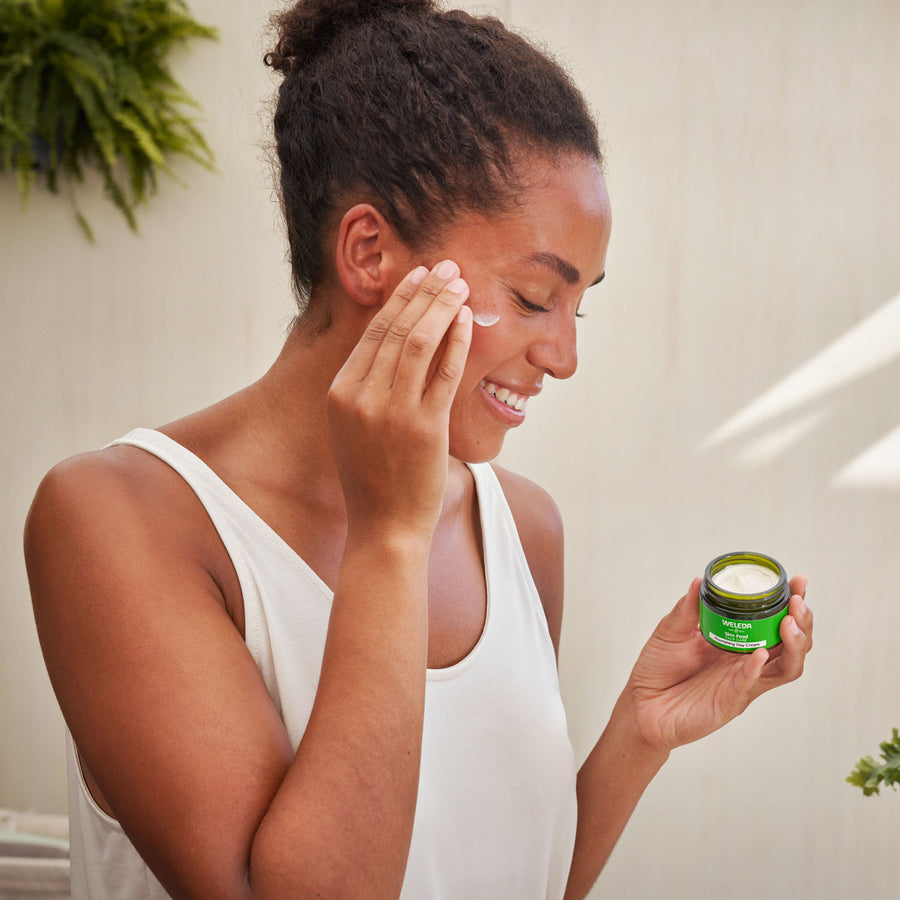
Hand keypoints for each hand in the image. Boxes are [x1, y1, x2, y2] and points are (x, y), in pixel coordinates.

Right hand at [327, 260, 472, 537]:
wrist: (384, 528)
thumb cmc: (372, 480)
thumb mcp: (353, 429)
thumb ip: (366, 389)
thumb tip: (393, 347)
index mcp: (341, 394)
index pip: (372, 334)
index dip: (398, 300)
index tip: (416, 276)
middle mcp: (362, 397)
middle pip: (395, 329)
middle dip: (423, 292)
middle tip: (444, 266)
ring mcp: (393, 411)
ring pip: (419, 342)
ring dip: (442, 306)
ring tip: (459, 283)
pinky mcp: (425, 426)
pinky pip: (444, 372)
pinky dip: (456, 341)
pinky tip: (466, 319)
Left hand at [622, 575, 812, 752]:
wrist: (640, 703)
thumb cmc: (659, 667)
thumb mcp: (672, 630)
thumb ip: (688, 608)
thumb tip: (700, 581)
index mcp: (740, 642)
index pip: (776, 621)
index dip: (791, 602)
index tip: (797, 581)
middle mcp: (748, 662)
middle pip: (793, 645)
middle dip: (802, 621)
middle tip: (797, 600)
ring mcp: (743, 683)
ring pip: (787, 668)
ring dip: (794, 645)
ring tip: (789, 623)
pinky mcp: (729, 702)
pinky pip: (749, 685)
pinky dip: (756, 669)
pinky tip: (760, 655)